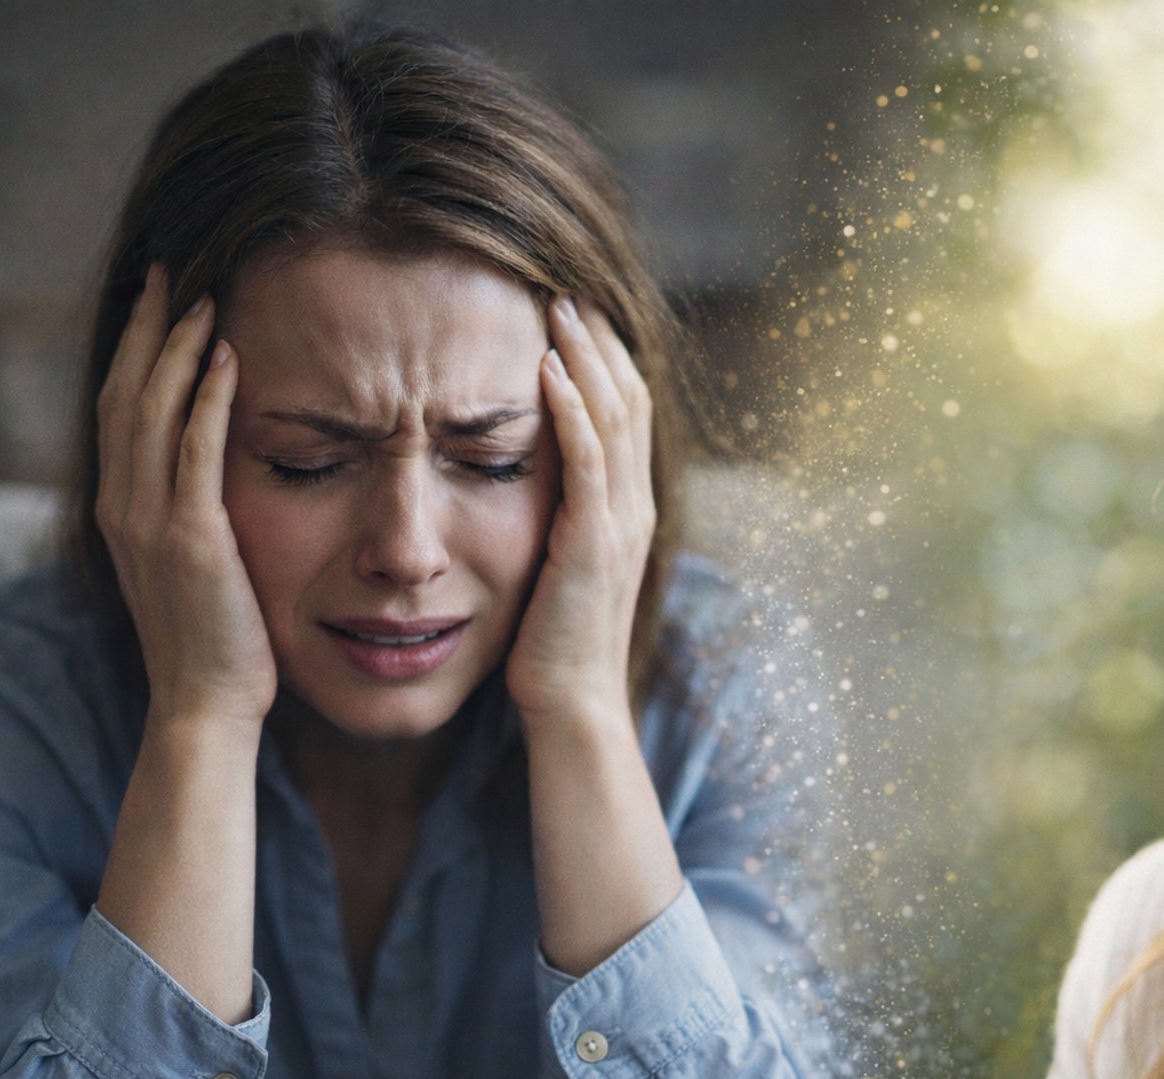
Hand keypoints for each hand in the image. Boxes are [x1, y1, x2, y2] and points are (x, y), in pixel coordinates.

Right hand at [96, 264, 275, 726]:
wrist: (204, 702)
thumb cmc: (215, 639)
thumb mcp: (191, 564)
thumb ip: (192, 514)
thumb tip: (219, 474)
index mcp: (122, 509)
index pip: (121, 409)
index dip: (136, 350)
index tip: (158, 302)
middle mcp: (124, 506)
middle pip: (126, 394)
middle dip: (146, 329)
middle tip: (169, 273)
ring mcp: (151, 520)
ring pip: (153, 411)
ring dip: (176, 348)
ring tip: (202, 296)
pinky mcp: (190, 537)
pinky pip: (195, 451)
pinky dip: (206, 399)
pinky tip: (226, 358)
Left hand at [506, 296, 656, 719]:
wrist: (573, 704)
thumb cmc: (553, 647)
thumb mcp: (558, 570)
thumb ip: (557, 523)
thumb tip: (528, 491)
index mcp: (628, 511)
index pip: (626, 416)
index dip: (605, 361)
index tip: (576, 316)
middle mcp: (635, 507)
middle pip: (628, 400)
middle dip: (600, 341)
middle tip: (568, 289)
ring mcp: (620, 521)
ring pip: (614, 417)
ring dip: (586, 357)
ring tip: (558, 307)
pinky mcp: (593, 539)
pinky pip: (588, 458)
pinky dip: (570, 407)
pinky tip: (548, 368)